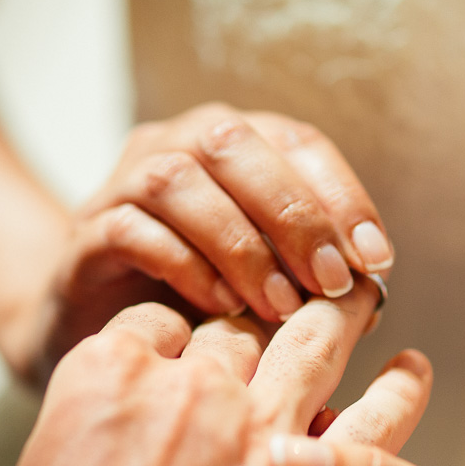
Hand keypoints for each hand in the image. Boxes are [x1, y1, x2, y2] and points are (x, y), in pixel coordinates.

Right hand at [0, 279, 426, 465]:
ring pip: (313, 340)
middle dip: (258, 319)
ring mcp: (258, 427)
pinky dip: (400, 388)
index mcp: (105, 379)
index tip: (194, 347)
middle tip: (285, 310)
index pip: (156, 324)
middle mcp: (188, 386)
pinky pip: (378, 415)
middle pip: (235, 328)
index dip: (178, 334)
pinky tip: (412, 370)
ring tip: (359, 297)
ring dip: (339, 315)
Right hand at [4, 103, 392, 382]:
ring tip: (280, 306)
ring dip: (240, 245)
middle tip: (332, 282)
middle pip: (234, 146)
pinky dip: (185, 266)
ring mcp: (123, 183)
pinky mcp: (87, 233)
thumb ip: (312, 278)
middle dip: (294, 215)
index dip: (342, 195)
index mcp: (234, 143)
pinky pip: (132, 230)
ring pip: (178, 182)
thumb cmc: (199, 295)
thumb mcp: (267, 280)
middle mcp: (176, 144)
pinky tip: (222, 306)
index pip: (297, 142)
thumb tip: (371, 300)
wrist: (101, 323)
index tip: (376, 259)